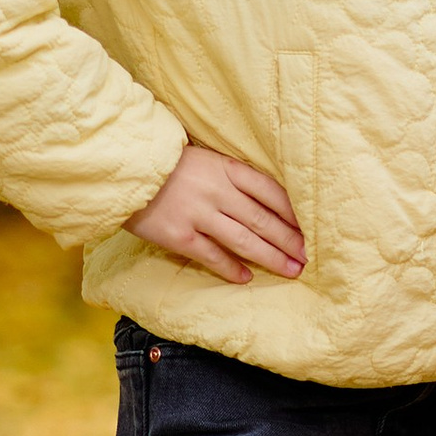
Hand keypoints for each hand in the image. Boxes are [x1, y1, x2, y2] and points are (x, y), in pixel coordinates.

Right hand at [126, 146, 306, 284]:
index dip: (294, 212)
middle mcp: (217, 191)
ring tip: (291, 269)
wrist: (125, 168)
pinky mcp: (178, 235)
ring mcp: (198, 214)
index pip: (272, 192)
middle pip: (264, 219)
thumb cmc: (167, 162)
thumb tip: (263, 199)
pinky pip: (212, 256)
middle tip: (309, 256)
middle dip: (290, 240)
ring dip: (271, 257)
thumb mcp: (206, 158)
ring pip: (244, 240)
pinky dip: (231, 268)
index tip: (311, 227)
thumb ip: (231, 176)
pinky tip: (248, 277)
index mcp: (227, 168)